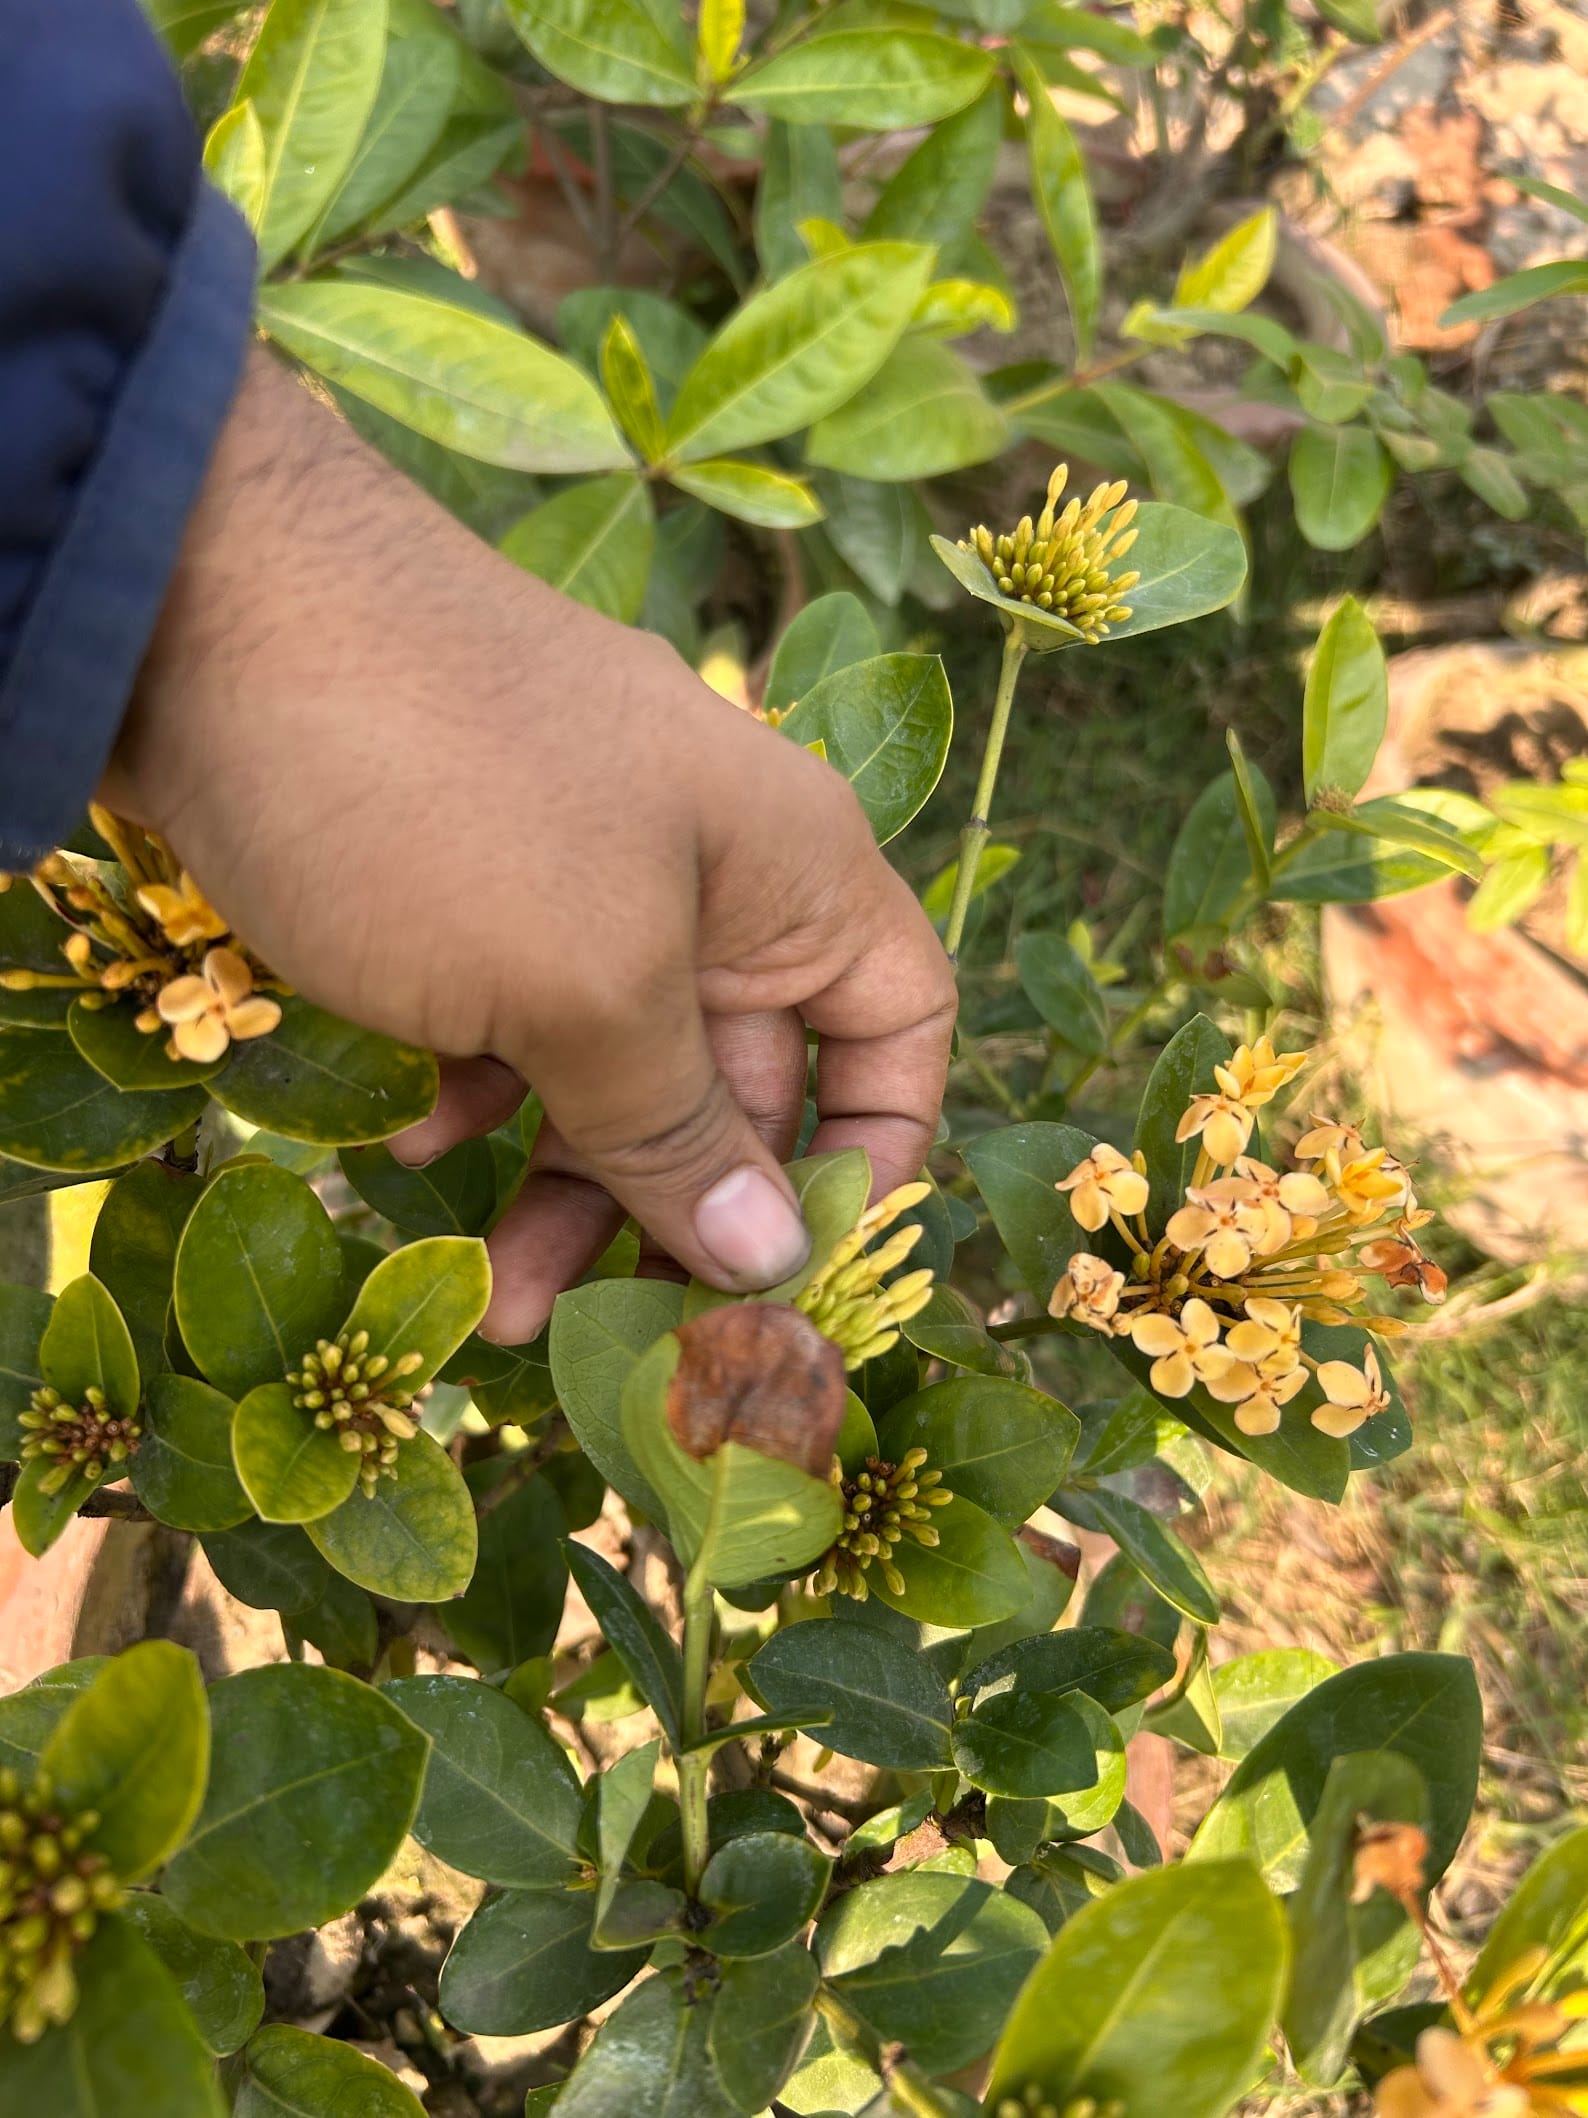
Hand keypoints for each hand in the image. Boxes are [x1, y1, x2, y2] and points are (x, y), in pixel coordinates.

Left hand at [103, 351, 956, 1342]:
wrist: (195, 596)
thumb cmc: (441, 793)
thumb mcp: (583, 983)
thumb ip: (683, 1130)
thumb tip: (778, 1261)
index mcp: (790, 872)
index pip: (897, 1026)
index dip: (871, 1155)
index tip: (793, 1277)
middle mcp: (704, 870)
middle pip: (740, 1078)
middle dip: (676, 1213)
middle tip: (607, 1339)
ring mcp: (575, 866)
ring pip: (608, 1063)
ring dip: (559, 1185)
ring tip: (484, 1299)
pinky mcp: (458, 874)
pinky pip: (506, 1014)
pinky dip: (475, 1088)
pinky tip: (407, 1135)